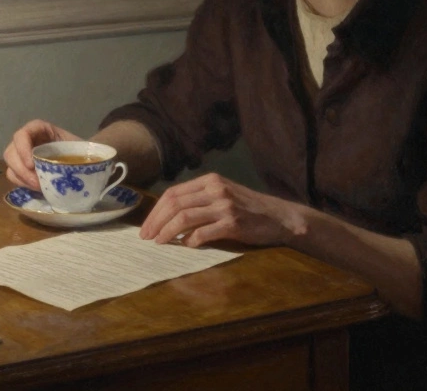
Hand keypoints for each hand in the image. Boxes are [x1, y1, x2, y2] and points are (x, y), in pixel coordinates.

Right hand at [2, 119, 81, 189]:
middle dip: (21, 169)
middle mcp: (27, 141)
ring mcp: (22, 155)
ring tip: (39, 187)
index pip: (23, 134)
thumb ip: (76, 151)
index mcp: (39, 129)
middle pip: (10, 152)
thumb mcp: (80, 146)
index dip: (23, 148)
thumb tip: (79, 163)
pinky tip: (38, 189)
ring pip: (10, 166)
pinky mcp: (23, 169)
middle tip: (36, 182)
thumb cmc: (80, 149)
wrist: (81, 158)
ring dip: (22, 178)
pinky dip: (23, 184)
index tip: (32, 165)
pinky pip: (14, 177)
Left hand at [139, 173, 308, 247]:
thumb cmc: (248, 208)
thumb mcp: (223, 194)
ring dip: (167, 232)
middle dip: (156, 222)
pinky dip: (190, 240)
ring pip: (184, 217)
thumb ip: (199, 200)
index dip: (155, 210)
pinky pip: (203, 232)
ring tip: (159, 242)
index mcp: (209, 180)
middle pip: (174, 204)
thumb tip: (169, 217)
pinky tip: (185, 246)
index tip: (146, 226)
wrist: (279, 217)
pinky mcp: (233, 223)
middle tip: (146, 237)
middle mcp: (215, 189)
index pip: (173, 193)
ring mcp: (224, 206)